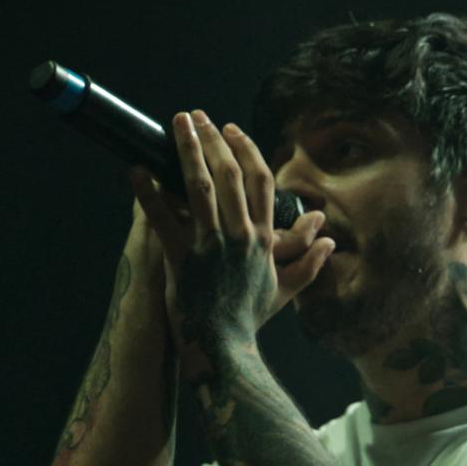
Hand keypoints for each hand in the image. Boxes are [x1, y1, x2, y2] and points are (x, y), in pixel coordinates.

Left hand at [131, 109, 334, 384]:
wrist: (224, 349)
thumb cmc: (248, 320)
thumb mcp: (283, 291)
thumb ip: (308, 263)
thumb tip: (330, 241)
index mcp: (263, 239)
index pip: (260, 182)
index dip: (245, 150)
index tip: (230, 131)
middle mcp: (240, 236)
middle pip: (229, 174)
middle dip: (212, 139)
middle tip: (196, 116)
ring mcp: (212, 245)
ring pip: (199, 186)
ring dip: (187, 149)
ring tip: (177, 123)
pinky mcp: (184, 258)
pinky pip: (163, 217)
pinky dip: (148, 192)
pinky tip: (136, 169)